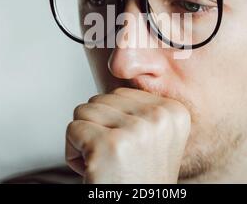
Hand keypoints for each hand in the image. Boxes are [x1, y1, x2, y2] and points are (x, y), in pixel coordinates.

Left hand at [65, 87, 190, 182]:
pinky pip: (72, 128)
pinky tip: (93, 169)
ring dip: (84, 139)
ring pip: (83, 110)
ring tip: (105, 162)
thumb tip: (118, 67)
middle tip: (115, 158)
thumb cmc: (136, 179)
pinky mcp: (109, 145)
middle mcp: (160, 118)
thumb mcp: (153, 137)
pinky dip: (73, 152)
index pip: (121, 93)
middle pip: (101, 98)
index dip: (114, 122)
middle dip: (98, 128)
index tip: (129, 148)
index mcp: (174, 113)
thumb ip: (140, 107)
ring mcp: (136, 131)